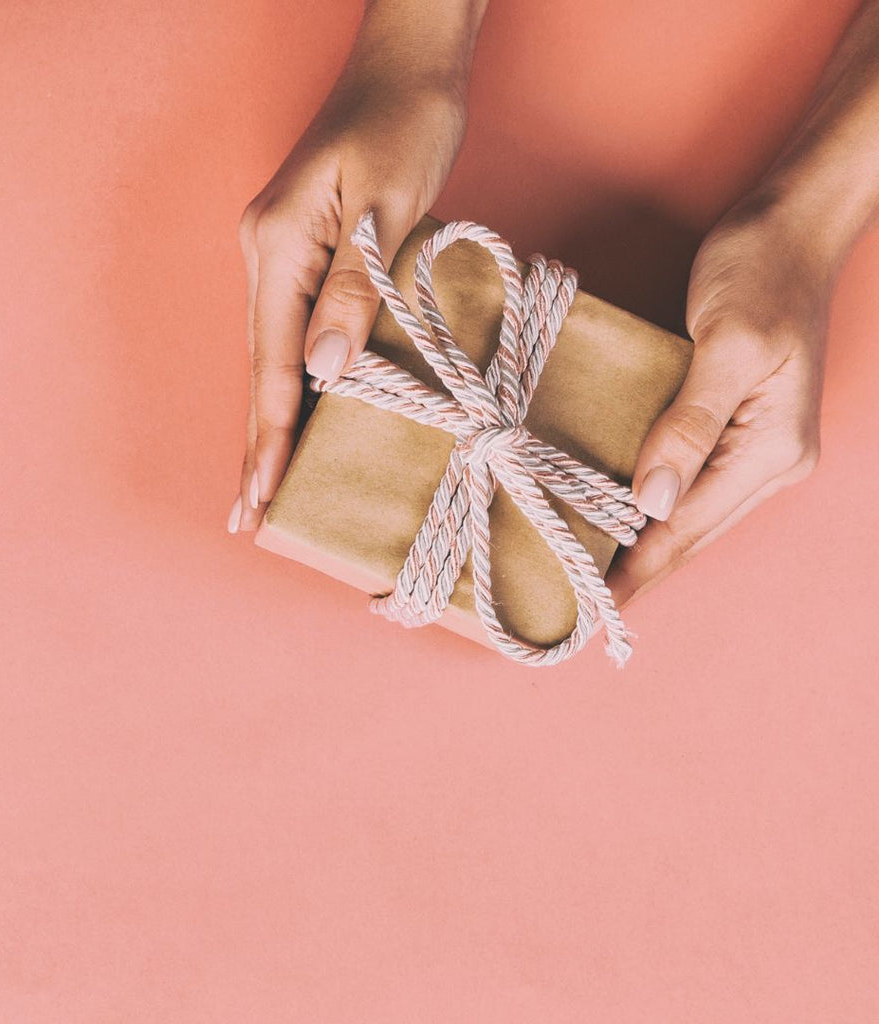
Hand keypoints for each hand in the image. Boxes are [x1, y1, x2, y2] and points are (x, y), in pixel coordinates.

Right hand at [230, 57, 469, 532]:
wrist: (407, 65)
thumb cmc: (407, 120)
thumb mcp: (390, 204)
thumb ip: (352, 291)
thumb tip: (321, 374)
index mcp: (280, 245)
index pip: (273, 363)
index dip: (271, 435)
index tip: (263, 497)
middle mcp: (266, 254)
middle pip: (259, 368)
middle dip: (258, 444)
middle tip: (250, 516)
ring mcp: (278, 253)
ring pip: (271, 356)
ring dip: (271, 420)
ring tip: (267, 484)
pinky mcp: (301, 252)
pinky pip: (289, 331)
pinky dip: (290, 381)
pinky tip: (295, 414)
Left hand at [606, 197, 830, 608]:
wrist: (790, 225)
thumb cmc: (760, 272)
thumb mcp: (726, 346)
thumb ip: (689, 426)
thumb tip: (654, 503)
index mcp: (771, 449)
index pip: (689, 529)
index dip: (640, 571)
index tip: (594, 608)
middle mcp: (768, 461)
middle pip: (691, 534)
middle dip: (639, 570)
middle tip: (580, 603)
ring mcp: (753, 446)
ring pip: (689, 515)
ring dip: (642, 543)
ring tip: (588, 571)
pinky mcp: (733, 426)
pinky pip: (688, 482)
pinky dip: (650, 505)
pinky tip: (617, 516)